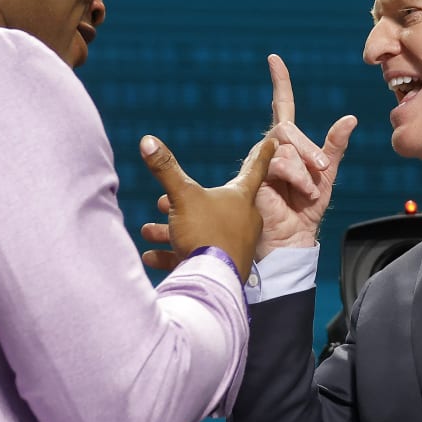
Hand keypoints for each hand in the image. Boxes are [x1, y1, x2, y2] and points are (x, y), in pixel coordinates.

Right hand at [138, 134, 275, 281]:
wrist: (213, 282)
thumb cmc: (205, 233)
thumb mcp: (182, 196)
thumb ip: (166, 169)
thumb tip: (147, 140)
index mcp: (241, 198)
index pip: (254, 168)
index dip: (262, 153)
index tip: (274, 141)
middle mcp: (243, 220)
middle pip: (215, 203)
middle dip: (186, 203)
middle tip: (162, 202)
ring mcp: (235, 245)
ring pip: (201, 231)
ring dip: (172, 230)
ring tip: (149, 230)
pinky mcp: (223, 268)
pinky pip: (197, 256)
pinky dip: (173, 255)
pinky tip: (151, 256)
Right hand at [255, 53, 356, 258]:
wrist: (294, 237)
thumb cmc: (306, 209)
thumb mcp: (327, 175)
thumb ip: (335, 147)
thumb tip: (350, 118)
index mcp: (287, 144)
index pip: (282, 106)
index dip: (280, 83)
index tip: (274, 59)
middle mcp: (269, 147)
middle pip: (287, 128)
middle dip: (310, 149)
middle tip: (323, 169)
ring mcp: (258, 161)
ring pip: (285, 146)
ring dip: (305, 171)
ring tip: (309, 192)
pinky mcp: (253, 176)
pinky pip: (279, 163)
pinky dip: (297, 178)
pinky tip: (300, 194)